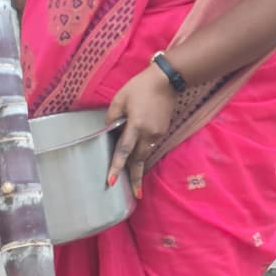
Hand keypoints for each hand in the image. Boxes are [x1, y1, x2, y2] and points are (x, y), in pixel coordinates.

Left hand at [105, 65, 175, 197]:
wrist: (166, 81)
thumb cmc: (139, 87)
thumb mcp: (120, 99)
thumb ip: (112, 117)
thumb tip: (109, 130)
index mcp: (136, 126)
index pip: (123, 151)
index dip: (116, 167)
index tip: (112, 182)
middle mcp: (148, 134)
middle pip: (138, 160)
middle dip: (135, 177)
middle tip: (133, 194)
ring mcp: (157, 134)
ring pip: (145, 154)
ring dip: (139, 168)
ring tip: (134, 184)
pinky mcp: (162, 131)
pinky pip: (150, 146)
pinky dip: (143, 153)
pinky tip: (138, 159)